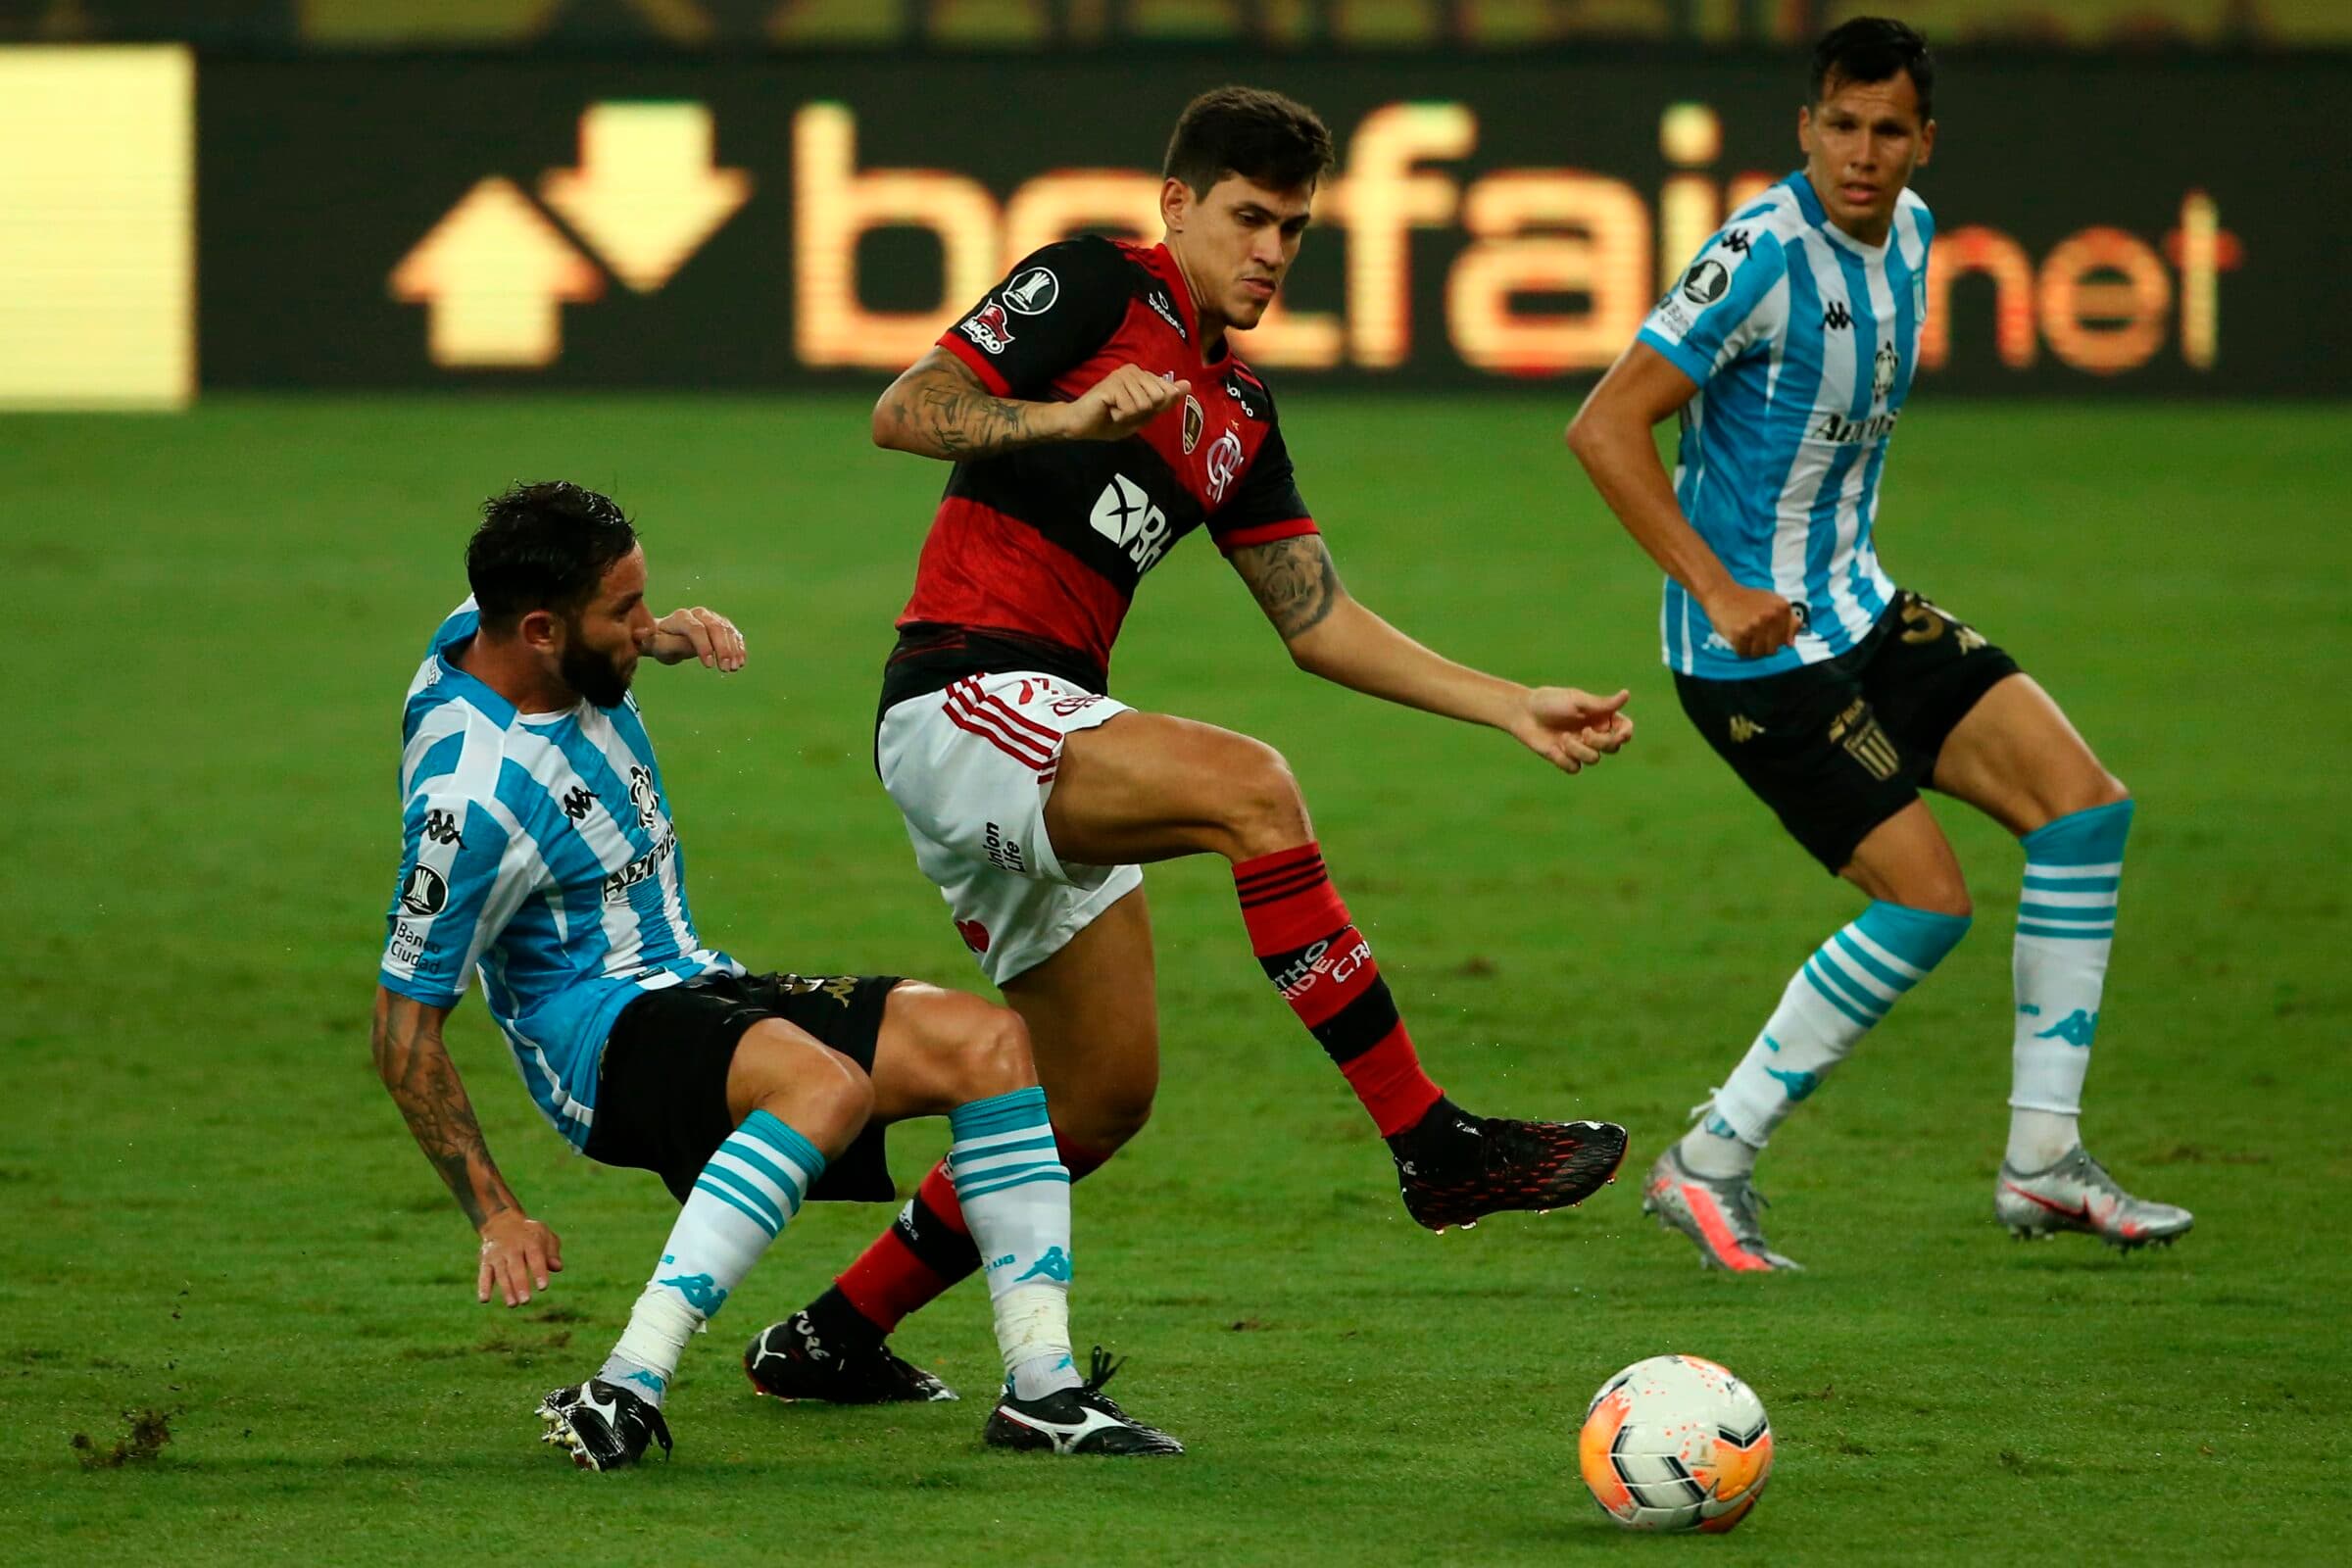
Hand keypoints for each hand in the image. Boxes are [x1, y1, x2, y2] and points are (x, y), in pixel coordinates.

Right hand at [477, 1210, 562, 1306]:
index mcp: (530, 1241)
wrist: (502, 1222)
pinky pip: (484, 1274)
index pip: (535, 1257)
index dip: (539, 1272)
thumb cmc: (530, 1234)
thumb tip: (557, 1268)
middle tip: (526, 1301)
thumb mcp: (545, 1236)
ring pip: (501, 1273)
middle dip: (520, 1284)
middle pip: (516, 1267)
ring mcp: (497, 1254)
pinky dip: (483, 1286)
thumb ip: (552, 1252)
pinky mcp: (485, 1260)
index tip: (543, 1287)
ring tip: (513, 1304)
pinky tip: (484, 1300)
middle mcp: (512, 1247)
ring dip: (506, 1289)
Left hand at [643, 606, 745, 670]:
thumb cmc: (660, 643)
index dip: (704, 646)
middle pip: (715, 627)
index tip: (709, 666)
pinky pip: (733, 633)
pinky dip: (739, 647)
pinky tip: (741, 661)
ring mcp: (711, 617)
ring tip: (734, 668)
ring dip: (733, 649)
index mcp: (681, 617)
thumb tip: (687, 644)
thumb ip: (672, 644)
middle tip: (726, 669)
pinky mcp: (721, 624)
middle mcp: (698, 613)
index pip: (696, 629)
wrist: (665, 636)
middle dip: (723, 649)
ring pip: (727, 630)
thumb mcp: (659, 646)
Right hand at [1059, 364, 1189, 441]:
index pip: (1167, 393)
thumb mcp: (1144, 415)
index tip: (1133, 410)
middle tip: (1123, 411)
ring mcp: (1123, 375)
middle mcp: (1134, 370)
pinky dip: (1120, 416)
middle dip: (1143, 413)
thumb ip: (1165, 401)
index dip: (1152, 410)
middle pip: (1159, 398)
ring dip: (1130, 415)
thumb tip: (1188, 385)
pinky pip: (1131, 407)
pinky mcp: (1113, 383)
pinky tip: (1109, 410)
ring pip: (1145, 404)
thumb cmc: (1110, 420)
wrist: (1081, 425)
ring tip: (1115, 410)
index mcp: (1143, 375)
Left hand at [1512, 687, 1633, 773]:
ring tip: (1563, 738)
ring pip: (1594, 759)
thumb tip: (1626, 694)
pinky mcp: (1565, 759)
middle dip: (1600, 742)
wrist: (1523, 713)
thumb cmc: (1550, 701)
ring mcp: (1580, 748)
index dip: (1625, 734)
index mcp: (1601, 717)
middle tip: (1584, 732)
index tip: (1619, 734)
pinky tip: (1554, 748)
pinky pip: (1574, 768)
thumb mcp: (1577, 701)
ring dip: (1579, 750)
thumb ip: (1602, 704)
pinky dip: (1565, 759)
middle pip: (1613, 747)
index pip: (1625, 729)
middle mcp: (1594, 733)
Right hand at [1703, 583, 1799, 659]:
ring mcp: (1755, 625)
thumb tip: (1791, 643)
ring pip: (1758, 653)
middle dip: (1763, 647)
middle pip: (1772, 650)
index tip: (1767, 634)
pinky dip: (1739, 648)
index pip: (1786, 640)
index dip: (1775, 641)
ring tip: (1745, 636)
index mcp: (1782, 608)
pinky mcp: (1739, 633)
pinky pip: (1743, 653)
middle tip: (1753, 636)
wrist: (1722, 593)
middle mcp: (1771, 616)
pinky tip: (1736, 636)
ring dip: (1750, 649)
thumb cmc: (1748, 600)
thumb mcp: (1773, 603)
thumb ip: (1788, 621)